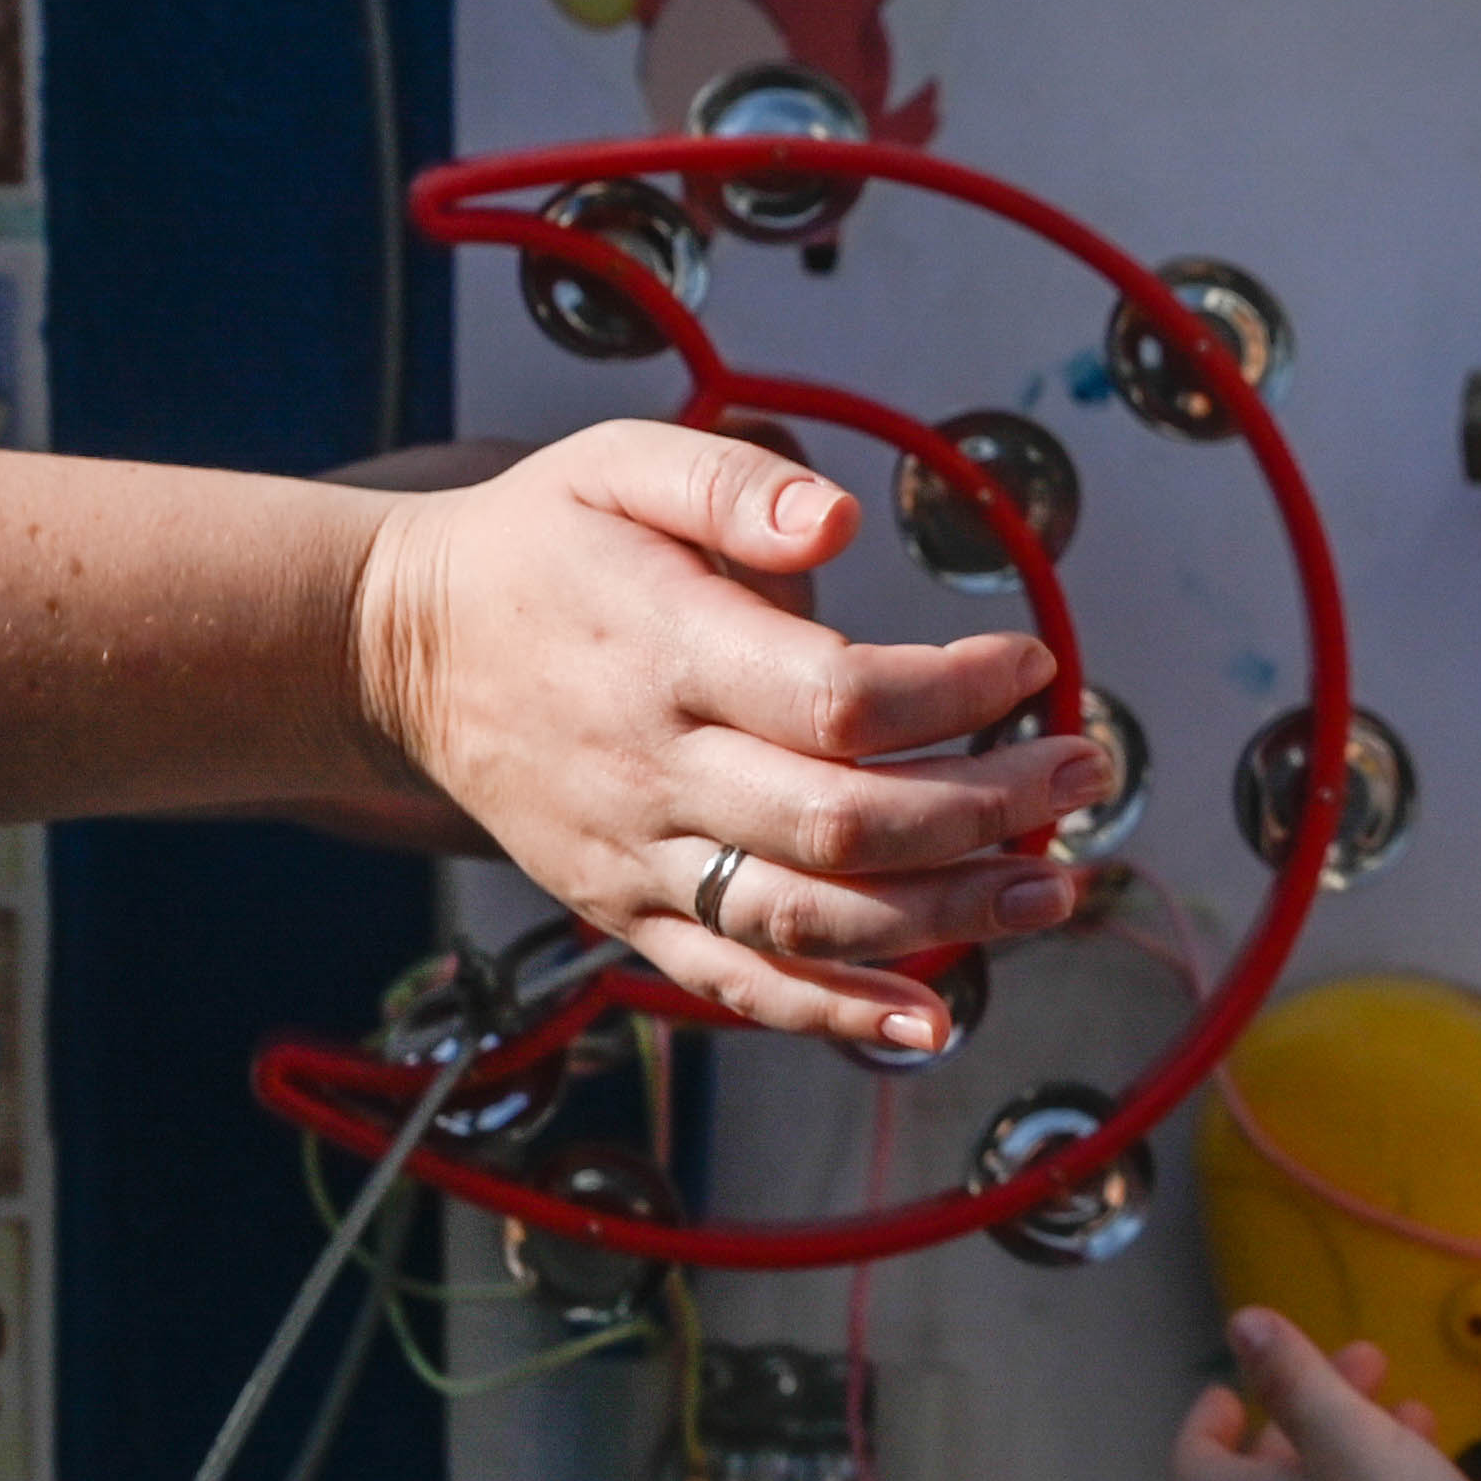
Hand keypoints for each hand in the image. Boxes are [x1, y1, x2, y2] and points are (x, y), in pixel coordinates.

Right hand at [340, 419, 1103, 1049]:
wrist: (396, 648)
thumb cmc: (537, 545)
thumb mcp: (619, 464)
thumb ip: (733, 483)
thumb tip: (836, 518)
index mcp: (668, 652)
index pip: (843, 699)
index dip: (958, 693)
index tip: (1030, 664)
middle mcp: (656, 770)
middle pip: (847, 824)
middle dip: (989, 809)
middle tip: (1084, 771)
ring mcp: (639, 856)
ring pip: (810, 918)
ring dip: (951, 914)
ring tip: (1056, 885)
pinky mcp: (625, 912)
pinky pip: (737, 983)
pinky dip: (838, 1012)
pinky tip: (935, 1017)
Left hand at [1168, 1306, 1480, 1480]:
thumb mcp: (1351, 1441)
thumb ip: (1299, 1381)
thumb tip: (1243, 1325)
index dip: (1201, 1433)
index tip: (1232, 1389)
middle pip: (1283, 1476)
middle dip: (1315, 1406)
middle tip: (1366, 1356)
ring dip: (1367, 1438)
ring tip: (1413, 1403)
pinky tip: (1447, 1468)